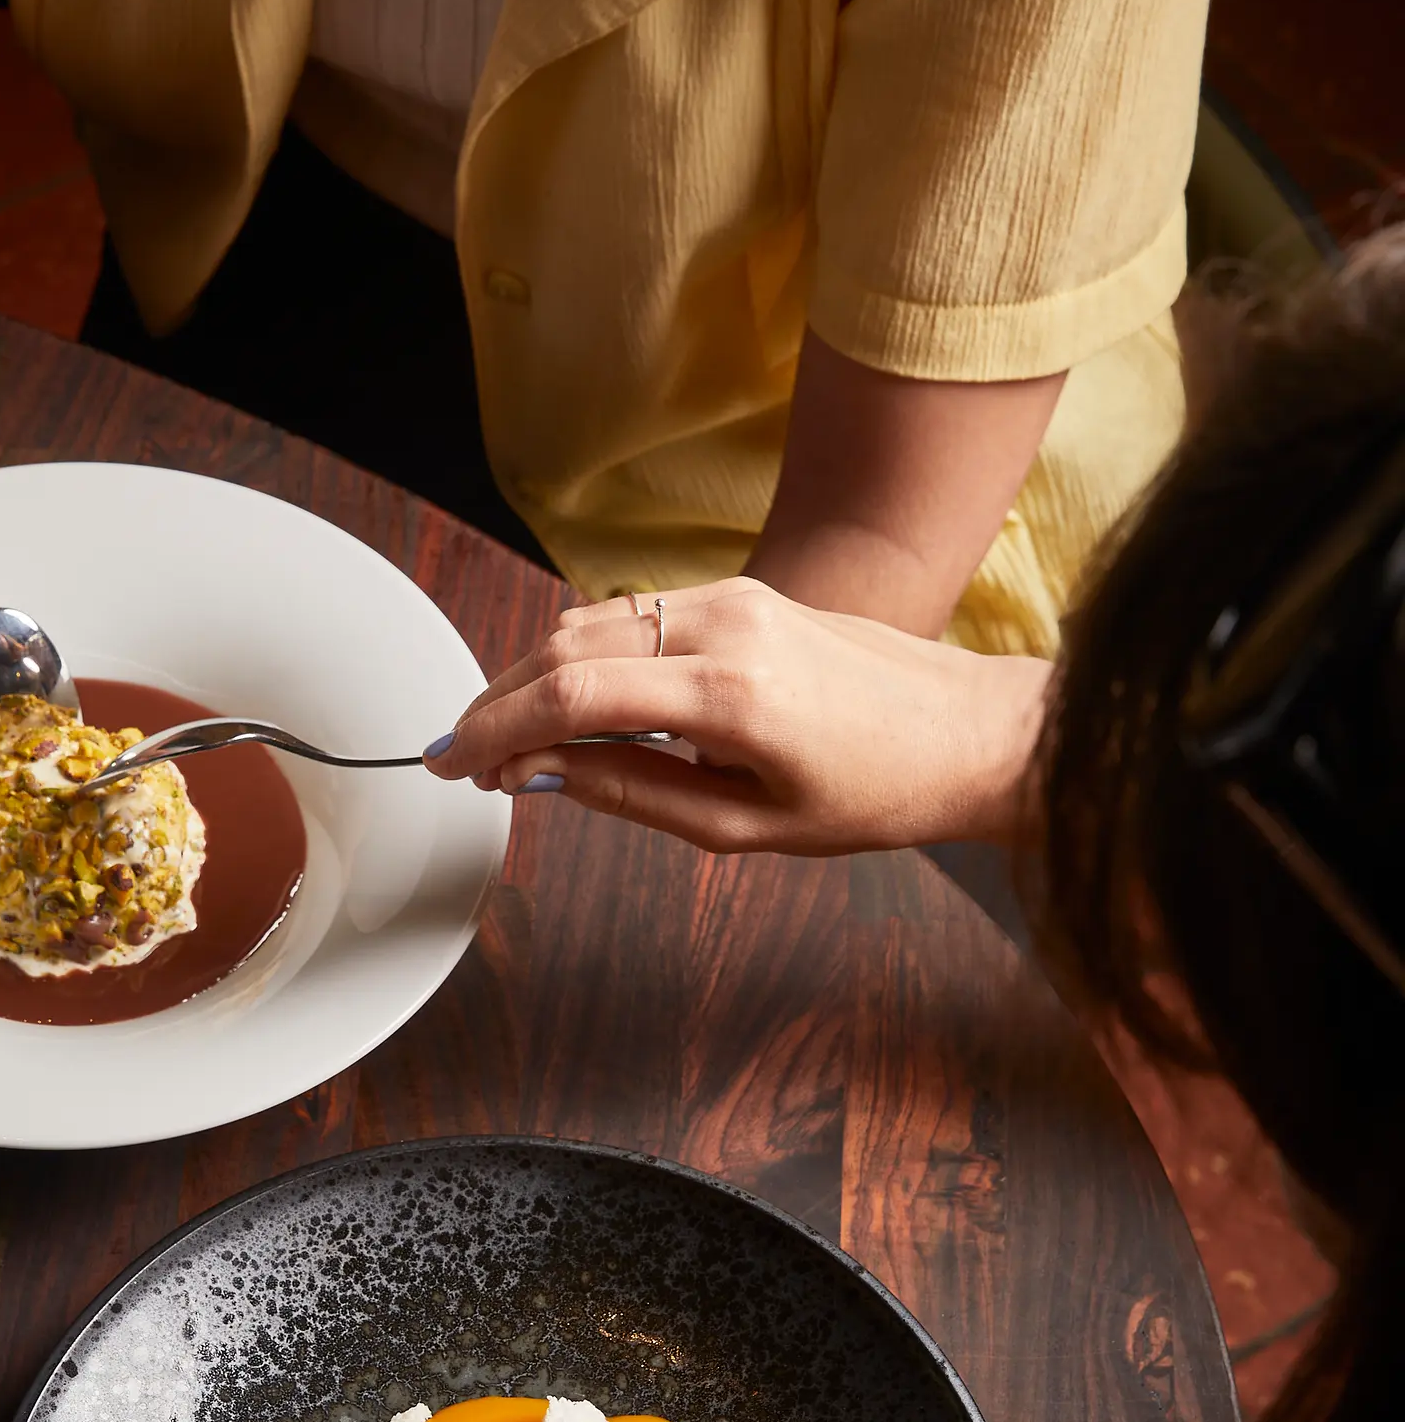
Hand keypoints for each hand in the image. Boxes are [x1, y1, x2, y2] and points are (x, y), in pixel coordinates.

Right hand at [426, 579, 1049, 854]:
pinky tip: (571, 707)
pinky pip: (631, 615)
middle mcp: (725, 626)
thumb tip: (548, 776)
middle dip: (499, 701)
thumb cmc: (878, 791)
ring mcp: (731, 598)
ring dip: (535, 675)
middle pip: (565, 646)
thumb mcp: (748, 829)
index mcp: (732, 694)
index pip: (573, 695)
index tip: (453, 764)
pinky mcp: (738, 592)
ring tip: (512, 741)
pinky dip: (583, 656)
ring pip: (591, 622)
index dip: (496, 729)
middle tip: (468, 758)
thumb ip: (636, 796)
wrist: (968, 731)